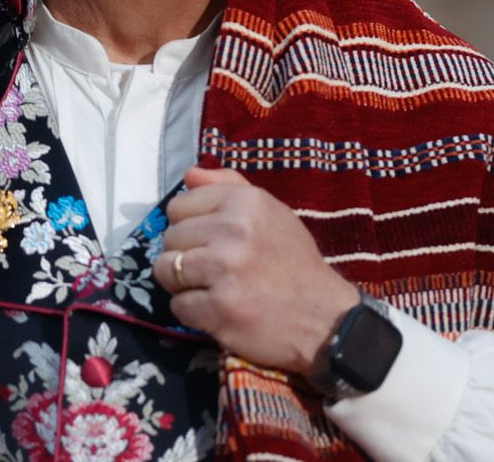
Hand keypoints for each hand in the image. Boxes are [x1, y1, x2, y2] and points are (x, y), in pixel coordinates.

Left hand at [151, 166, 359, 374]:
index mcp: (245, 202)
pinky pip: (178, 306)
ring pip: (166, 270)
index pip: (178, 206)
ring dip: (182, 285)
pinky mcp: (220, 309)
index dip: (188, 226)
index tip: (207, 241)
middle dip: (184, 256)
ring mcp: (225, 271)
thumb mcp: (272, 212)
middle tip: (213, 270)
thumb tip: (189, 174)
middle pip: (170, 239)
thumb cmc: (294, 263)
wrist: (327, 320)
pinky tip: (217, 312)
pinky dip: (192, 312)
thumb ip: (229, 186)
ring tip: (211, 289)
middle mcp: (234, 230)